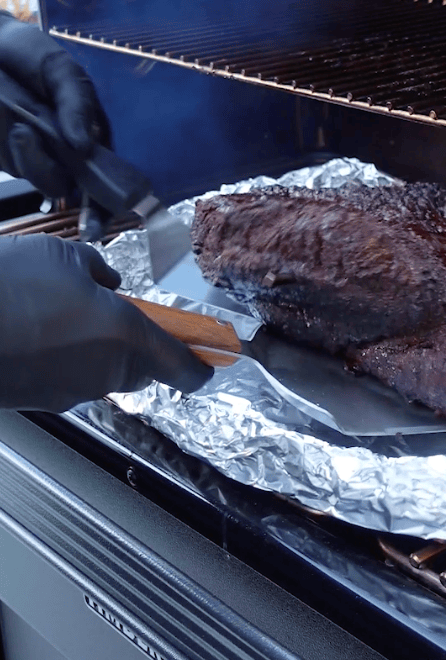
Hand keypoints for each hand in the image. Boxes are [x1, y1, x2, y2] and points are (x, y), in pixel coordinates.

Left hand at [0, 12, 108, 197]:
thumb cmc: (29, 54)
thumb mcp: (61, 71)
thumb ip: (77, 104)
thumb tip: (84, 145)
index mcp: (87, 140)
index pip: (101, 184)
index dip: (100, 209)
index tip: (93, 224)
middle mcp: (59, 154)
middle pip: (58, 185)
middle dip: (42, 167)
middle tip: (25, 132)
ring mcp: (26, 154)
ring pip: (26, 173)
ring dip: (18, 150)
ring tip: (13, 117)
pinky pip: (1, 159)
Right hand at [0, 235, 213, 411]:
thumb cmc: (6, 286)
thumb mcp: (64, 256)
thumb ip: (100, 272)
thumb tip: (109, 283)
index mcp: (128, 338)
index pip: (184, 368)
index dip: (202, 364)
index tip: (211, 358)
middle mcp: (108, 373)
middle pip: (144, 367)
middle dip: (136, 344)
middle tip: (108, 312)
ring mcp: (72, 392)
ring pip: (104, 372)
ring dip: (94, 349)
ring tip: (54, 315)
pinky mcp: (41, 403)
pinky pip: (68, 379)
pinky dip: (62, 360)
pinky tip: (32, 333)